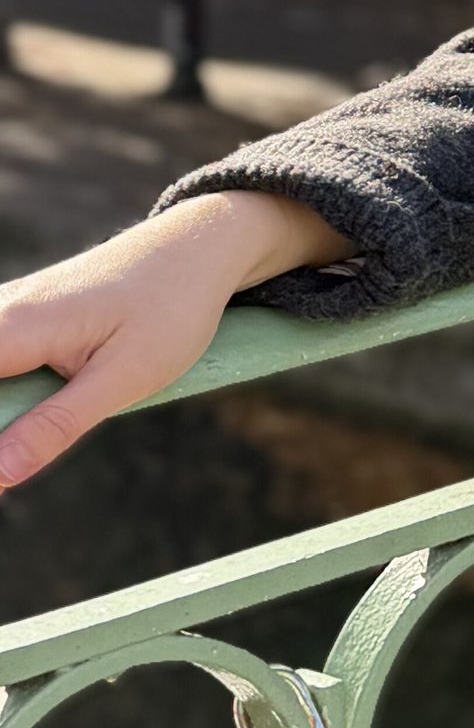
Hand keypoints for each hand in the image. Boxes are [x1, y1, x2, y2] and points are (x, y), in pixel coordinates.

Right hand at [0, 192, 349, 495]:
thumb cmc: (170, 309)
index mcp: (15, 327)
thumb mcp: (123, 378)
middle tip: (15, 472)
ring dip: (8, 410)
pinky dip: (12, 393)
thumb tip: (0, 475)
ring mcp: (11, 307)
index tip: (6, 480)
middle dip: (2, 424)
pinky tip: (37, 412)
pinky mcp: (25, 314)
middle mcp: (1, 310)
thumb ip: (57, 426)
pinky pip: (2, 357)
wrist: (200, 247)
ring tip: (37, 437)